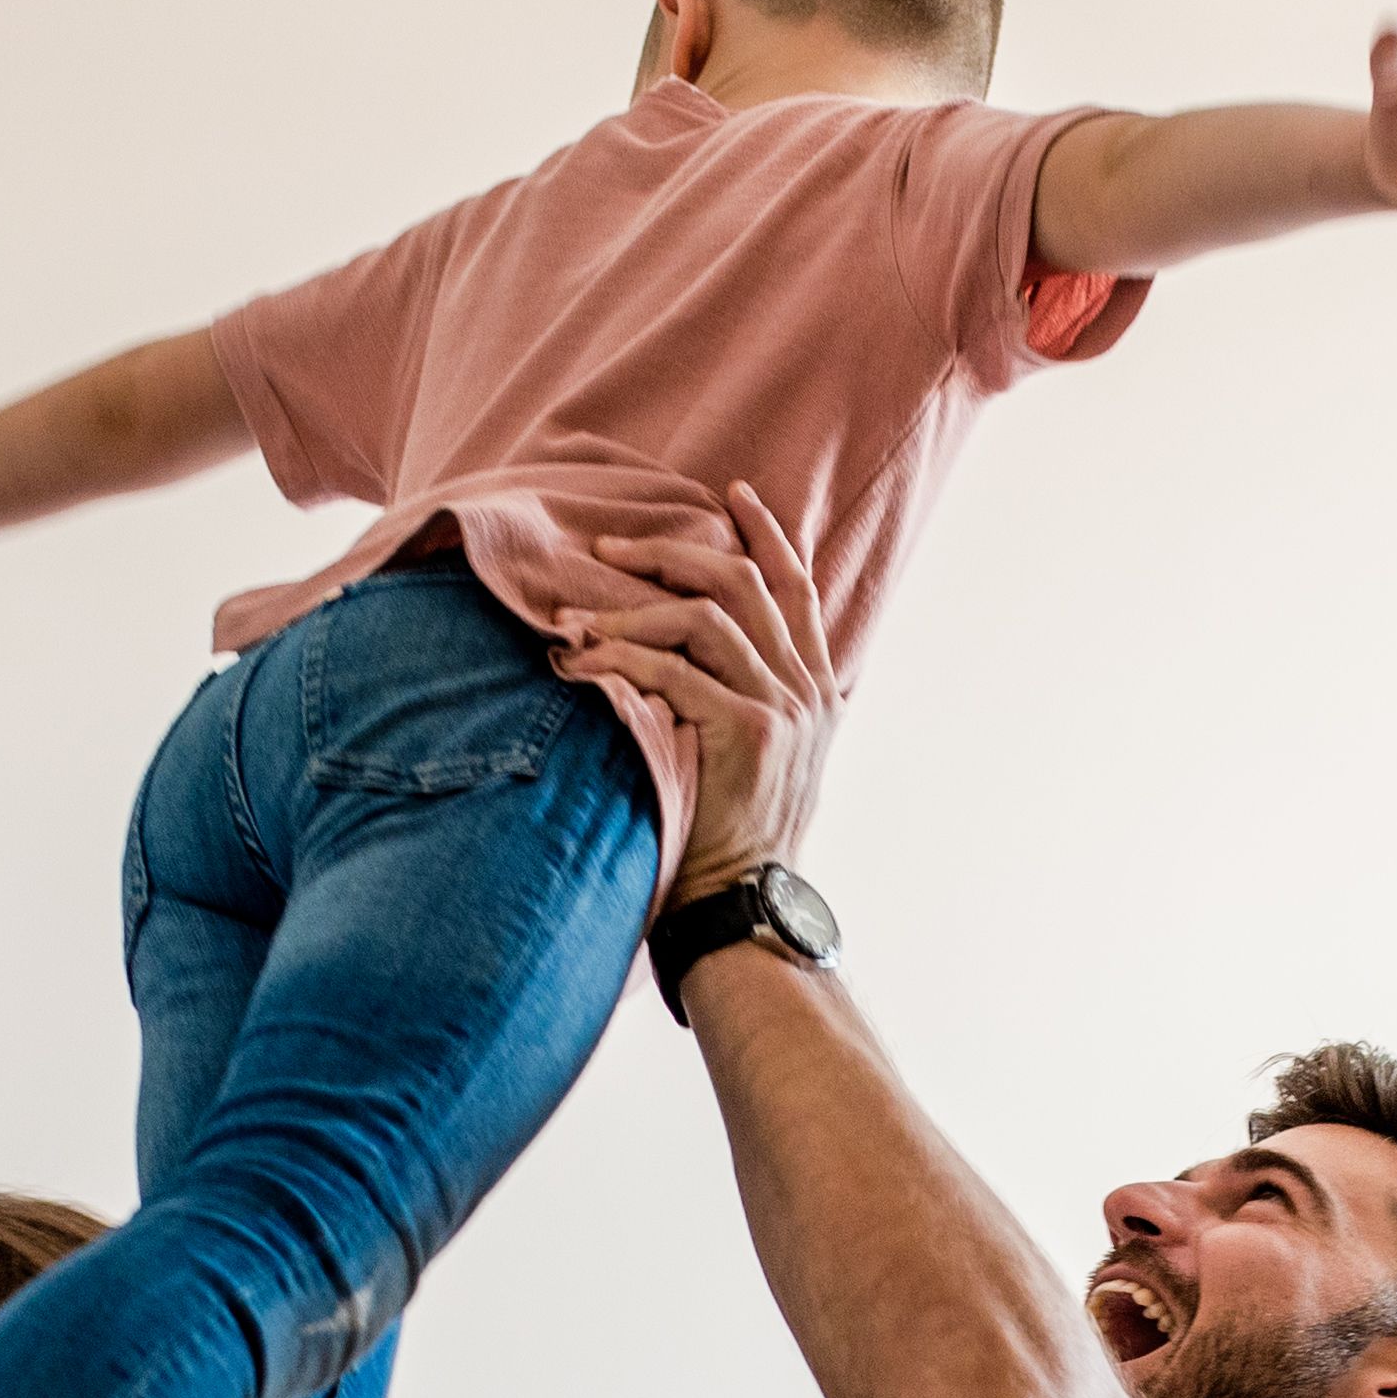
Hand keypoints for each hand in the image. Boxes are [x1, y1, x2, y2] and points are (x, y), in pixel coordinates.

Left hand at [567, 484, 838, 900]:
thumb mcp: (760, 759)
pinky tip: (582, 659)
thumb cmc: (733, 837)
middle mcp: (807, 691)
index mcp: (817, 690)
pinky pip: (673, 669)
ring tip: (578, 614)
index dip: (768, 535)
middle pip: (745, 582)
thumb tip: (694, 653)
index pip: (798, 587)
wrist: (747, 901)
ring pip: (707, 616)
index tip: (733, 496)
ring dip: (633, 606)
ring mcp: (782, 708)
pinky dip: (621, 656)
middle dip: (675, 552)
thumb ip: (748, 699)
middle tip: (611, 547)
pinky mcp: (746, 731)